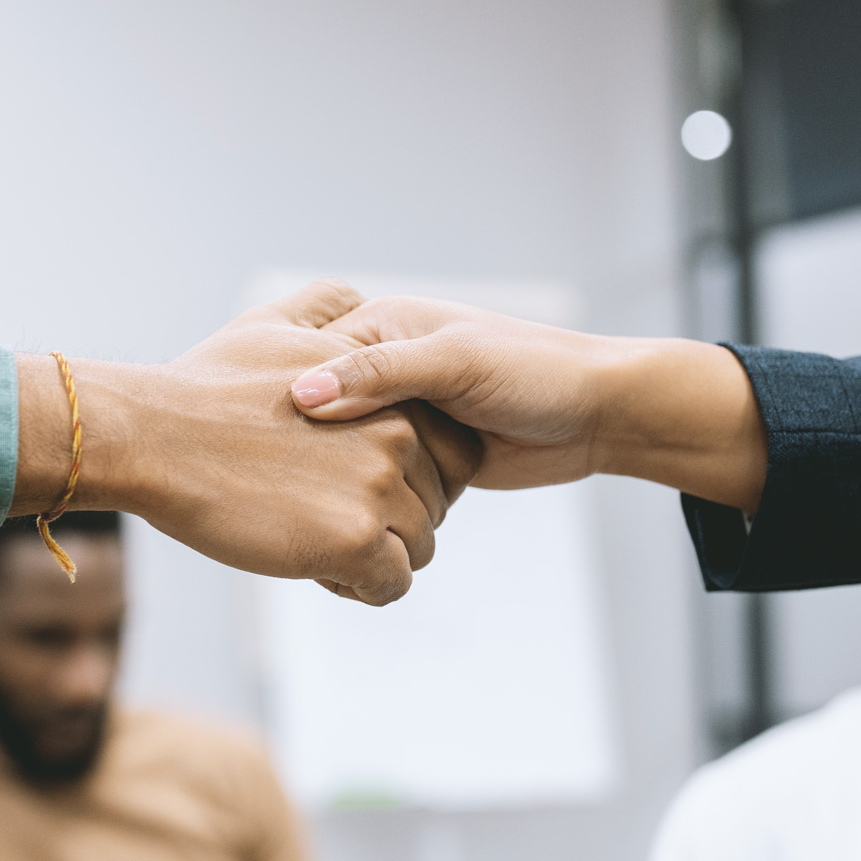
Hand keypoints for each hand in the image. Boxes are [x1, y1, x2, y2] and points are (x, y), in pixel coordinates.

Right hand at [15, 281, 481, 604]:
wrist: (152, 435)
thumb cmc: (203, 387)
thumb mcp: (272, 324)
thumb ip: (324, 308)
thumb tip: (352, 297)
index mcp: (393, 389)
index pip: (454, 452)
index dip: (415, 477)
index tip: (361, 483)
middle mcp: (399, 434)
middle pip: (436, 504)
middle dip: (392, 519)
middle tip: (326, 515)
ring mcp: (379, 487)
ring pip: (418, 547)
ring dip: (376, 556)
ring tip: (315, 539)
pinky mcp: (355, 540)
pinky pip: (390, 584)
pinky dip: (359, 586)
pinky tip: (317, 567)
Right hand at [284, 296, 766, 511]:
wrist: (599, 413)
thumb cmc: (534, 369)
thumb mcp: (451, 361)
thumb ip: (379, 375)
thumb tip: (305, 397)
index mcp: (378, 330)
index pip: (308, 369)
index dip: (283, 406)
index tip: (261, 448)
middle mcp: (383, 375)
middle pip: (322, 422)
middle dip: (311, 458)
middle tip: (291, 493)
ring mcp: (400, 423)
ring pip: (348, 462)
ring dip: (343, 490)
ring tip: (323, 518)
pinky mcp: (419, 464)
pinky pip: (379, 490)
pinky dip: (372, 512)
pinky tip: (358, 531)